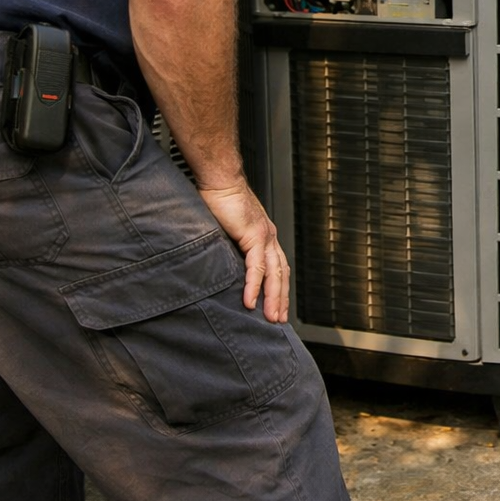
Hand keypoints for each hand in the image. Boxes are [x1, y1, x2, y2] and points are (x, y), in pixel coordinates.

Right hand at [197, 180, 288, 322]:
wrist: (219, 179)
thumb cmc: (218, 199)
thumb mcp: (225, 230)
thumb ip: (228, 247)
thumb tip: (221, 265)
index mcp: (264, 235)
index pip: (277, 266)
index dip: (279, 288)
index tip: (277, 306)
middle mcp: (268, 236)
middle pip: (280, 273)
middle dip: (280, 299)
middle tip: (279, 321)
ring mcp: (263, 236)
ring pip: (273, 273)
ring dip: (272, 298)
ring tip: (270, 318)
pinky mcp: (253, 235)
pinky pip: (256, 266)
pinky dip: (254, 285)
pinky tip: (250, 301)